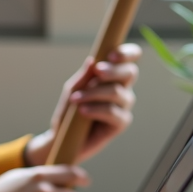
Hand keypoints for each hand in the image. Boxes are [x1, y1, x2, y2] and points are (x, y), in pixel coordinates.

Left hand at [26, 43, 141, 165]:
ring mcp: (123, 106)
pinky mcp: (121, 123)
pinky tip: (83, 112)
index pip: (129, 59)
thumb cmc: (69, 111)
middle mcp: (121, 88)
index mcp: (111, 76)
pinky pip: (113, 112)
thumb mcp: (72, 90)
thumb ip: (83, 77)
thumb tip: (92, 60)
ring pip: (118, 92)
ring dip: (94, 93)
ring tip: (75, 99)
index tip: (111, 55)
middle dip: (114, 70)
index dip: (126, 53)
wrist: (62, 138)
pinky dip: (96, 110)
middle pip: (131, 72)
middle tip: (98, 71)